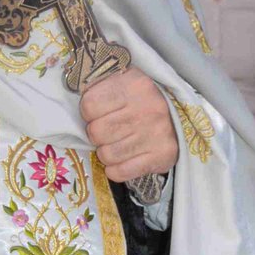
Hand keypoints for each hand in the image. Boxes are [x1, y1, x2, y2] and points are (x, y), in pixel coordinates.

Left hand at [80, 69, 177, 183]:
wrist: (179, 119)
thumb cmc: (142, 100)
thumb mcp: (125, 81)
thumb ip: (101, 85)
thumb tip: (76, 97)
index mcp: (135, 85)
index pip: (89, 104)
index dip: (89, 111)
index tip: (99, 112)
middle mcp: (148, 108)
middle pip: (96, 131)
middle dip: (97, 134)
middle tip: (107, 131)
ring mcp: (156, 134)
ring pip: (106, 154)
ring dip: (106, 152)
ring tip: (116, 144)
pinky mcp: (161, 157)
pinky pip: (120, 172)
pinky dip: (115, 170)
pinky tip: (121, 160)